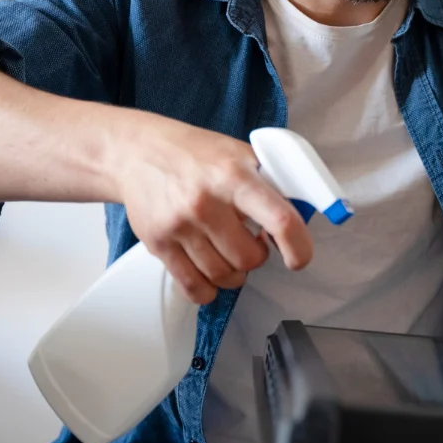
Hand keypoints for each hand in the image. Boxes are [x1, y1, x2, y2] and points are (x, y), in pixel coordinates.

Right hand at [114, 112, 312, 304]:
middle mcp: (206, 202)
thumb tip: (304, 211)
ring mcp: (179, 225)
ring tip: (229, 254)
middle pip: (249, 258)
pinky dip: (209, 289)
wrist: (137, 152)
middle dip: (257, 257)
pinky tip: (211, 274)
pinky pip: (193, 287)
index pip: (279, 219)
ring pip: (223, 276)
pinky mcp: (158, 244)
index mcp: (234, 176)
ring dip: (234, 273)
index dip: (298, 246)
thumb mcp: (240, 154)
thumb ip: (271, 182)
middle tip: (250, 242)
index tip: (298, 258)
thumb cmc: (195, 154)